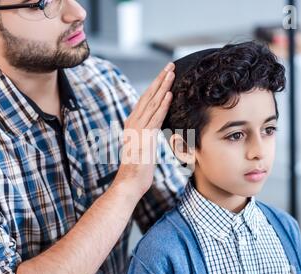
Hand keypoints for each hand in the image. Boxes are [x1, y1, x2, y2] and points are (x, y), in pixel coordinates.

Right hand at [113, 62, 175, 197]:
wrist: (129, 181)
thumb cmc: (137, 167)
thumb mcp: (142, 145)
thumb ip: (146, 133)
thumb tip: (154, 127)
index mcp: (132, 123)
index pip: (146, 100)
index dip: (156, 85)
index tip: (165, 74)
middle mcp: (134, 122)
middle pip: (149, 96)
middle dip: (160, 79)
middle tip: (170, 65)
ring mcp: (139, 128)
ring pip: (153, 103)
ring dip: (163, 86)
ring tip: (171, 73)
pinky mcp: (145, 136)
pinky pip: (156, 117)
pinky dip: (163, 104)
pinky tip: (169, 94)